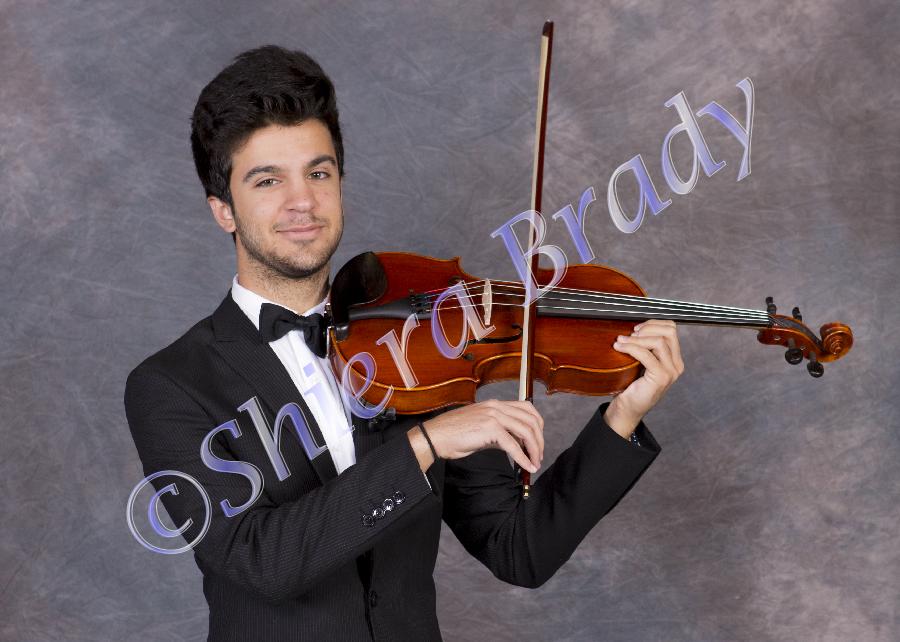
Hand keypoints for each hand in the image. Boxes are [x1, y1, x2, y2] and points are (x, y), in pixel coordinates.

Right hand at [408, 400, 543, 472]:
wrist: (436, 436)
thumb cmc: (454, 435)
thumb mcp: (482, 430)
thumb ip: (501, 434)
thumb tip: (517, 445)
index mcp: (495, 404)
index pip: (526, 408)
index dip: (537, 425)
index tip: (538, 441)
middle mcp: (496, 407)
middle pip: (530, 420)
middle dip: (539, 440)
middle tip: (538, 456)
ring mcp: (493, 416)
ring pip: (526, 431)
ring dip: (534, 450)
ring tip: (534, 463)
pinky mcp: (489, 428)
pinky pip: (513, 445)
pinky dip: (523, 458)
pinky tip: (526, 466)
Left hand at [605, 319, 683, 437]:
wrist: (627, 408)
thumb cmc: (631, 384)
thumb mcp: (641, 361)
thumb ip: (645, 346)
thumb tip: (634, 327)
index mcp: (674, 359)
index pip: (671, 329)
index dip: (653, 323)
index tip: (636, 328)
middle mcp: (677, 365)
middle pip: (669, 332)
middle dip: (647, 328)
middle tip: (630, 334)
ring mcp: (671, 372)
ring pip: (659, 341)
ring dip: (637, 338)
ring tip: (621, 341)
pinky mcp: (660, 378)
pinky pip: (647, 355)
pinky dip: (631, 348)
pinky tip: (619, 347)